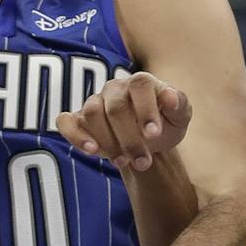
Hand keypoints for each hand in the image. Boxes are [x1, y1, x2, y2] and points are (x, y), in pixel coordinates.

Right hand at [58, 71, 191, 172]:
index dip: (145, 109)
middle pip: (115, 106)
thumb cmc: (165, 121)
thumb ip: (179, 105)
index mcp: (141, 82)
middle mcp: (115, 88)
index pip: (140, 85)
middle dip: (129, 138)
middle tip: (143, 162)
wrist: (148, 136)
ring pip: (92, 112)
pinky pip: (66, 121)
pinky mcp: (78, 119)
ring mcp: (95, 102)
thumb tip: (169, 97)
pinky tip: (91, 151)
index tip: (153, 135)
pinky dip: (75, 135)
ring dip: (107, 140)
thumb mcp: (180, 115)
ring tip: (122, 162)